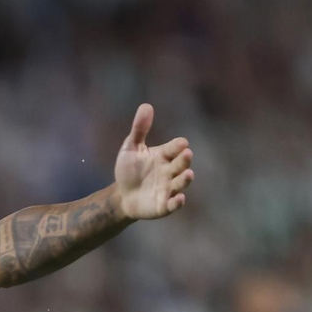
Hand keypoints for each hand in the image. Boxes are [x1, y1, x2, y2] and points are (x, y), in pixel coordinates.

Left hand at [111, 103, 193, 220]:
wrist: (122, 195)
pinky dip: (178, 202)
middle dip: (184, 160)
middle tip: (187, 154)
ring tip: (189, 174)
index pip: (175, 148)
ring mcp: (168, 188)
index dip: (178, 146)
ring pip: (180, 183)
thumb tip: (146, 105)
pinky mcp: (164, 205)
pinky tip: (180, 198)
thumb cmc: (128, 170)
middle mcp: (170, 171)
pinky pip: (173, 204)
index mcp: (164, 156)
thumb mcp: (130, 148)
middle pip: (181, 164)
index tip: (182, 143)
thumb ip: (139, 129)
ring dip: (185, 179)